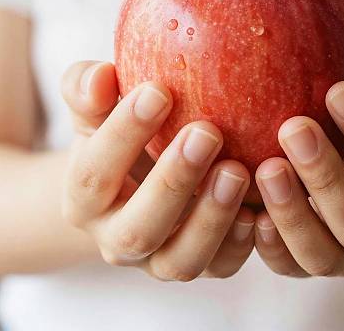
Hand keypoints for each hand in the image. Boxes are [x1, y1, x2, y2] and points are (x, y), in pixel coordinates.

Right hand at [61, 61, 253, 279]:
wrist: (138, 174)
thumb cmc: (119, 133)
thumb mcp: (97, 109)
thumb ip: (86, 89)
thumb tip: (99, 76)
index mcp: (84, 201)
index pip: (94, 175)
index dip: (123, 134)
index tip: (158, 91)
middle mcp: (117, 240)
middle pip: (137, 230)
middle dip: (173, 182)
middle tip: (206, 132)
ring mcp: (159, 258)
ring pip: (181, 260)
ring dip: (212, 218)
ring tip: (237, 170)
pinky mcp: (201, 262)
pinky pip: (222, 267)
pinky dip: (241, 243)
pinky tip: (258, 207)